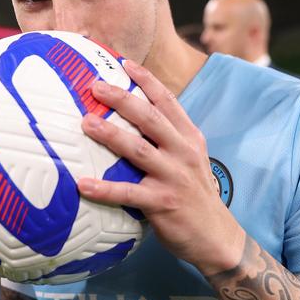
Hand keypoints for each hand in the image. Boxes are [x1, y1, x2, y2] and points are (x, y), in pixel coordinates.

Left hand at [78, 60, 245, 275]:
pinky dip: (104, 189)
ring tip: (85, 123)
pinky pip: (128, 193)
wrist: (217, 236)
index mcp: (189, 137)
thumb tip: (133, 117)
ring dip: (110, 135)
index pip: (168, 101)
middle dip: (122, 99)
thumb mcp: (190, 158)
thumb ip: (169, 137)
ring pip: (138, 149)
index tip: (124, 63)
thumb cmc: (194, 193)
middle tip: (95, 86)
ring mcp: (174, 177)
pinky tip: (82, 184)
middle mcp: (183, 152)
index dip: (146, 80)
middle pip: (150, 118)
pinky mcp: (163, 203)